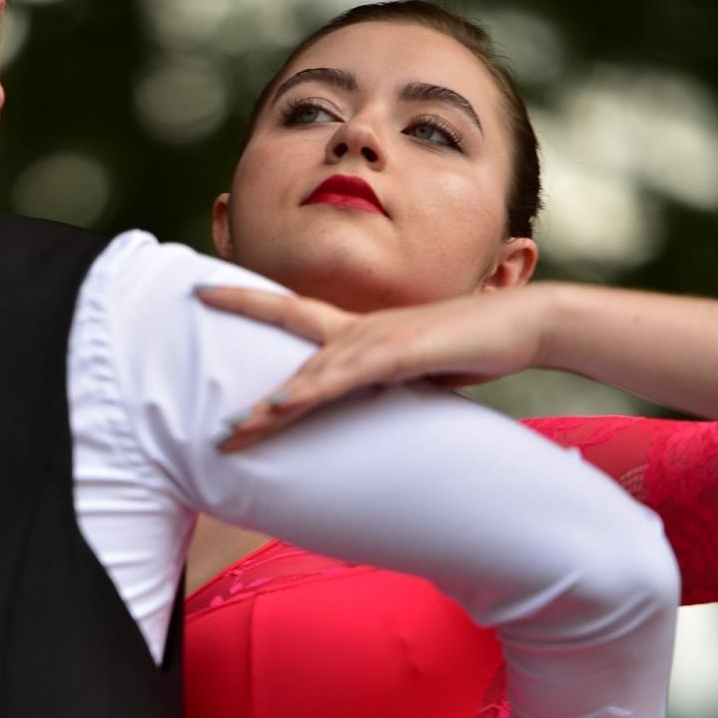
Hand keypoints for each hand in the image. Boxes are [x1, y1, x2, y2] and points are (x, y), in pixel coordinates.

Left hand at [196, 285, 550, 450]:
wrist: (521, 326)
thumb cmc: (469, 347)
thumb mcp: (412, 365)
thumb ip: (380, 378)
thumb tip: (360, 397)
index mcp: (357, 329)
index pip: (290, 310)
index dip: (247, 297)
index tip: (205, 287)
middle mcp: (357, 330)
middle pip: (285, 331)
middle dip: (240, 321)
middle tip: (195, 313)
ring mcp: (375, 341)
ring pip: (307, 374)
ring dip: (268, 406)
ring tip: (230, 429)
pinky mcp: (397, 356)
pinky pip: (344, 379)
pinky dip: (311, 393)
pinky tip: (282, 406)